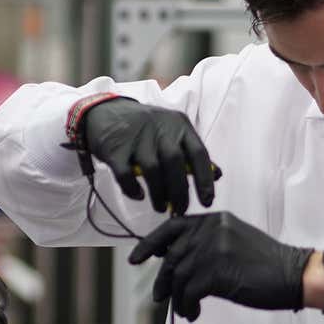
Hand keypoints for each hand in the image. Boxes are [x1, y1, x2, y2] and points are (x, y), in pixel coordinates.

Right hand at [82, 98, 216, 213]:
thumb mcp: (172, 131)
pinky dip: (132, 189)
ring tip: (160, 208)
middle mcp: (160, 129)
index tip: (207, 202)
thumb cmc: (146, 128)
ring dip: (159, 194)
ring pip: (152, 170)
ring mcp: (136, 137)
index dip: (205, 180)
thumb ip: (192, 152)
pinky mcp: (115, 148)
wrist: (106, 111)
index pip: (199, 153)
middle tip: (180, 211)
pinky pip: (125, 174)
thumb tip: (217, 175)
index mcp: (179, 125)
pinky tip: (138, 195)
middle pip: (175, 162)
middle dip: (180, 192)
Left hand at [128, 212, 313, 319]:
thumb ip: (205, 242)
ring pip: (178, 276)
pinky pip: (188, 292)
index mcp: (214, 219)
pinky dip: (186, 306)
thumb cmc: (265, 263)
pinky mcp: (217, 272)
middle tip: (160, 297)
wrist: (294, 275)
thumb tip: (172, 259)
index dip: (150, 243)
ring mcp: (214, 249)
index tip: (135, 259)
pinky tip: (193, 313)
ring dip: (177, 298)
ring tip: (184, 309)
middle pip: (171, 255)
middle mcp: (211, 230)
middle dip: (162, 280)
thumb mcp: (233, 240)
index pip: (172, 226)